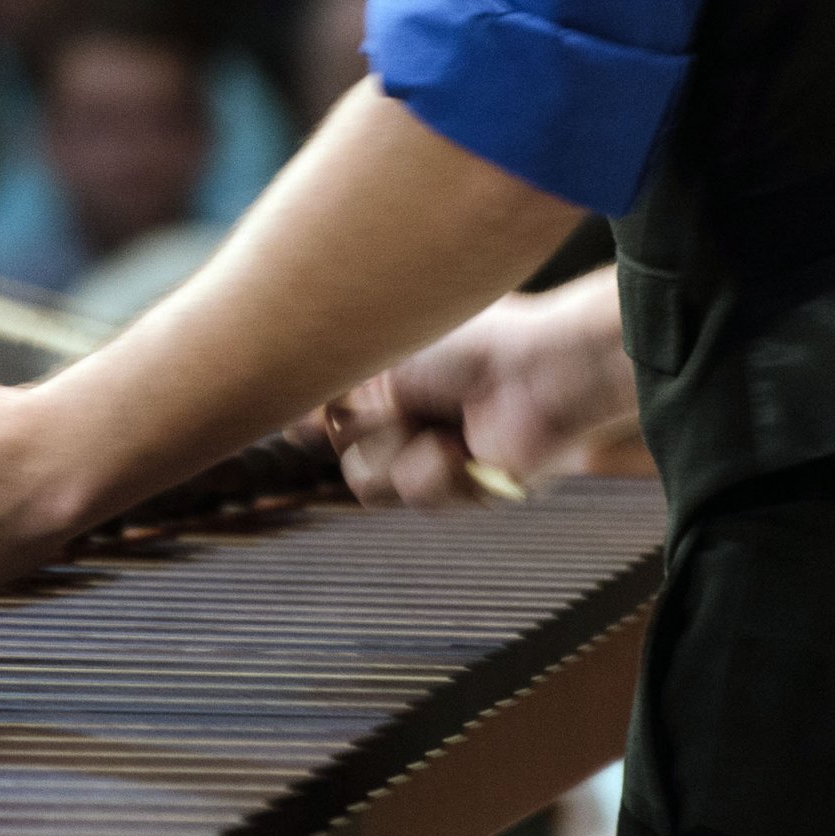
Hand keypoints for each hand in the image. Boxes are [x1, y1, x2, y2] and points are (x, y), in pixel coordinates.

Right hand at [326, 272, 636, 505]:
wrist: (541, 370)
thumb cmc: (471, 341)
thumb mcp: (386, 353)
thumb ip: (336, 387)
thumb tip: (293, 427)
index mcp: (388, 377)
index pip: (324, 413)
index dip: (318, 415)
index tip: (327, 404)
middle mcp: (406, 416)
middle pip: (337, 448)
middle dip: (365, 425)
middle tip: (402, 403)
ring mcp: (430, 454)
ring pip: (365, 479)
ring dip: (396, 450)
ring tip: (437, 428)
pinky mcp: (462, 489)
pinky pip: (412, 494)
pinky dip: (434, 469)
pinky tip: (464, 448)